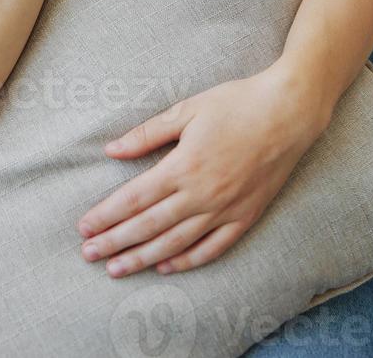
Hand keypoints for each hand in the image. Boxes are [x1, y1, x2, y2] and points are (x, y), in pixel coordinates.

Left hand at [76, 65, 328, 277]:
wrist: (288, 112)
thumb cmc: (236, 103)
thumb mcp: (187, 110)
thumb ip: (147, 134)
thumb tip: (112, 150)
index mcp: (183, 165)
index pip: (134, 199)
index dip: (107, 215)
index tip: (84, 227)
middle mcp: (202, 194)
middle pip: (149, 226)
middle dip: (115, 242)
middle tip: (89, 254)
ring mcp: (225, 209)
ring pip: (176, 243)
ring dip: (143, 258)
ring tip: (117, 268)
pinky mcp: (246, 216)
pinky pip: (212, 247)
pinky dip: (187, 260)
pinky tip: (166, 267)